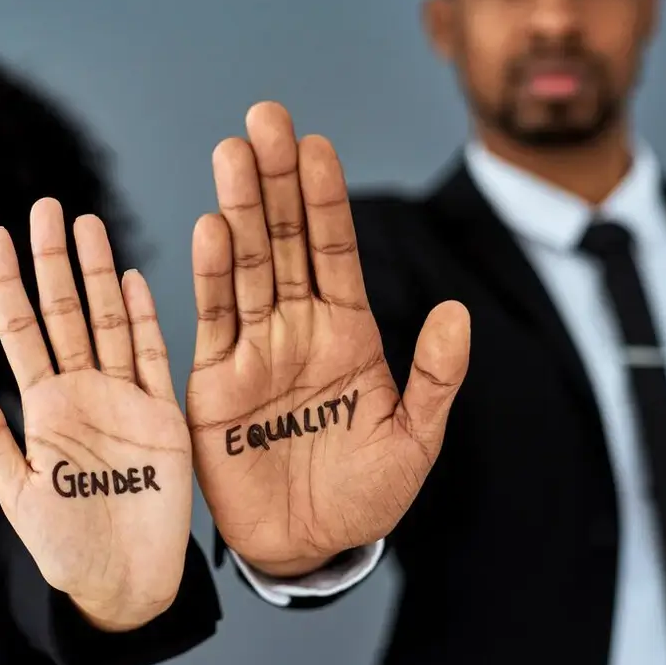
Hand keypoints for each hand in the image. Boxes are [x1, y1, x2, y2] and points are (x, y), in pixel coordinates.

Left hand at [0, 199, 192, 630]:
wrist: (125, 582)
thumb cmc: (66, 547)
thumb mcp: (16, 493)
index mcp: (43, 407)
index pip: (19, 330)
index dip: (6, 283)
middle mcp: (83, 392)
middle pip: (65, 312)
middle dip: (54, 260)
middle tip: (47, 206)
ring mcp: (125, 398)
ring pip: (111, 321)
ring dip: (99, 274)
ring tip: (87, 224)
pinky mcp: (163, 415)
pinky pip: (155, 357)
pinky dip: (146, 318)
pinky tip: (133, 278)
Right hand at [187, 102, 470, 576]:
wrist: (308, 545)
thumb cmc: (365, 495)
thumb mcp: (415, 439)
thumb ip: (434, 377)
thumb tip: (455, 312)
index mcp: (349, 332)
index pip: (336, 250)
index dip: (326, 199)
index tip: (318, 146)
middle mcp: (298, 328)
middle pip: (285, 240)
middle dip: (276, 180)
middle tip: (266, 119)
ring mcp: (255, 350)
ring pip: (246, 266)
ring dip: (238, 210)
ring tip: (232, 153)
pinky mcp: (216, 381)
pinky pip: (213, 320)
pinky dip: (211, 276)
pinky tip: (211, 228)